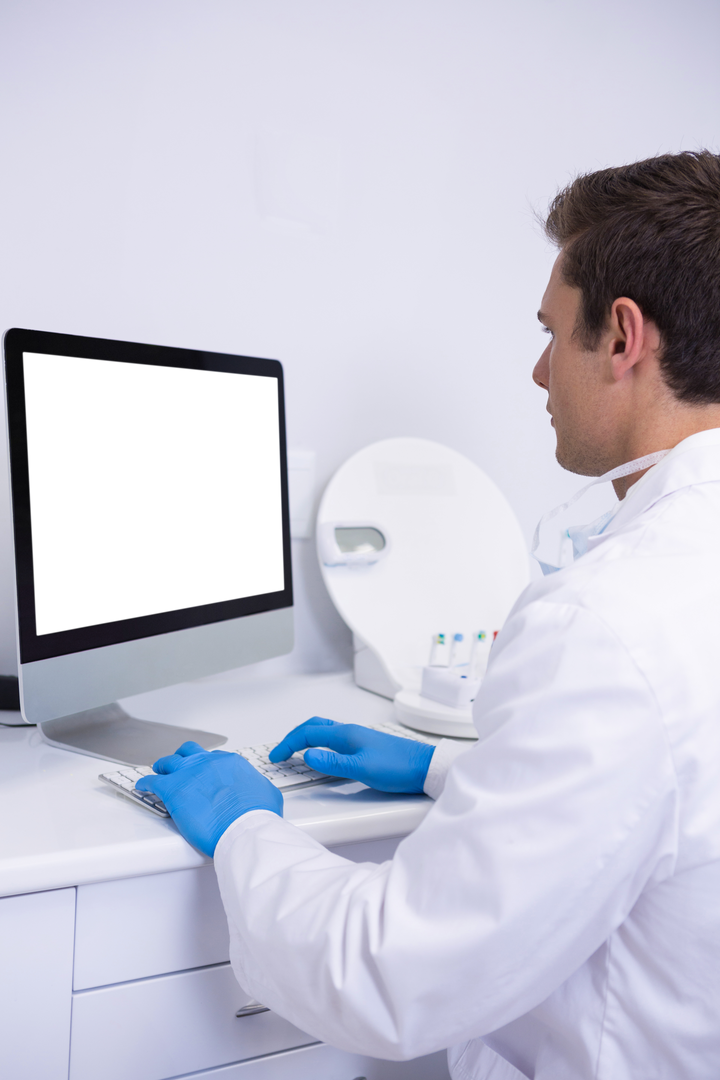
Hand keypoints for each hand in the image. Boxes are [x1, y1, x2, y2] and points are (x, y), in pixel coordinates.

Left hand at [135, 741, 282, 857]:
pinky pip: (152, 781)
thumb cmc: (257, 816)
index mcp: (230, 763)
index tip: (204, 774)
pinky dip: (145, 782)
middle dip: (183, 759)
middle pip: (189, 752)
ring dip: (163, 767)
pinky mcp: (173, 789)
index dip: (207, 767)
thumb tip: (257, 792)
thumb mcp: (268, 794)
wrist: (245, 828)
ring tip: (158, 772)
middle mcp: (209, 763)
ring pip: (169, 762)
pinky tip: (142, 786)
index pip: (214, 759)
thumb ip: (257, 788)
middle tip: (179, 768)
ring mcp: (189, 773)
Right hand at [269, 717, 434, 793]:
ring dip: (306, 738)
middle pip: (314, 727)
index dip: (288, 744)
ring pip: (324, 731)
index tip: (276, 757)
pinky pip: (333, 739)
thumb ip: (333, 763)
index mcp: (346, 734)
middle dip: (293, 737)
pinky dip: (319, 744)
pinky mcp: (364, 746)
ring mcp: (358, 738)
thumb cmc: (399, 767)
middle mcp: (350, 732)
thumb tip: (307, 755)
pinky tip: (322, 755)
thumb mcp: (362, 768)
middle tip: (281, 751)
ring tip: (295, 751)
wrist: (425, 767)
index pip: (308, 734)